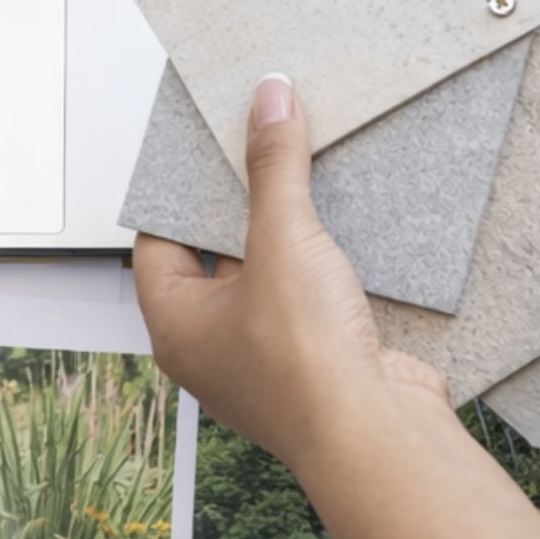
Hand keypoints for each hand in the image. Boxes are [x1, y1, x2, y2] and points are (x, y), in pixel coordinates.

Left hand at [133, 74, 448, 476]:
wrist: (380, 437)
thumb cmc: (307, 364)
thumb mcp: (282, 239)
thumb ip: (273, 166)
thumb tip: (268, 101)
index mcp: (177, 326)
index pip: (159, 241)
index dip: (180, 190)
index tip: (204, 146)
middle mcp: (214, 348)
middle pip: (216, 255)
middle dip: (241, 204)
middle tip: (258, 146)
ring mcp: (269, 359)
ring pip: (269, 276)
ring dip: (289, 233)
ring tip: (305, 172)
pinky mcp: (321, 363)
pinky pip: (313, 299)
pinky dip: (326, 264)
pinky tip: (346, 225)